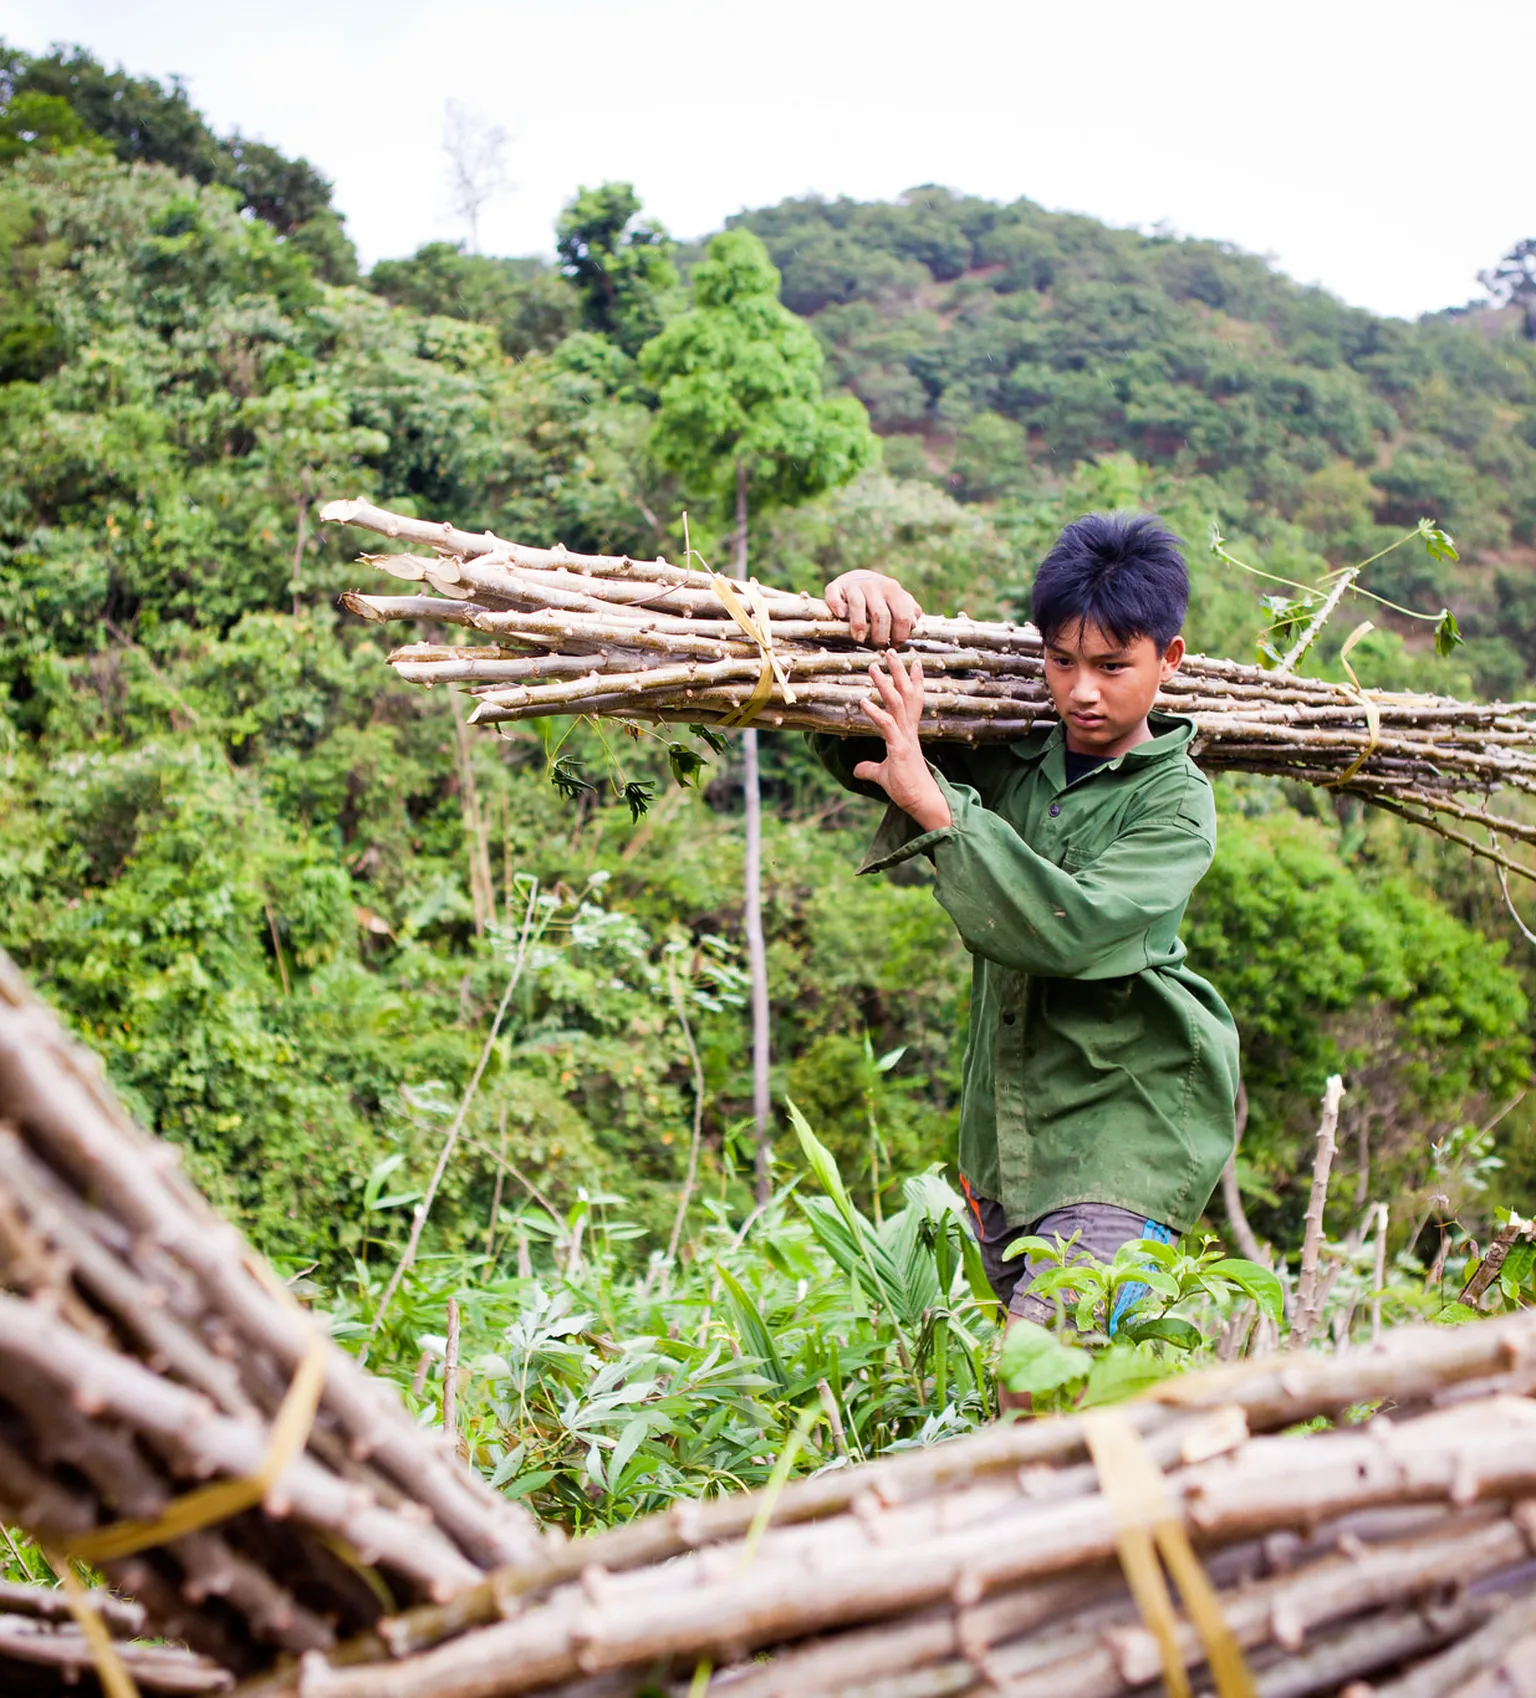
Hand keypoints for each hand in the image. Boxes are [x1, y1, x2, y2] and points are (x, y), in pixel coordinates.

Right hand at [824, 570, 922, 647]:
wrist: (856, 578)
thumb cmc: (879, 596)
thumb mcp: (897, 601)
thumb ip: (909, 611)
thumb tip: (914, 624)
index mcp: (893, 589)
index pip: (902, 616)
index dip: (900, 635)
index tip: (893, 645)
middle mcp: (875, 585)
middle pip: (881, 615)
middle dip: (880, 635)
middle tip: (877, 645)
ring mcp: (855, 585)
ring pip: (858, 606)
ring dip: (859, 625)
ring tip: (859, 639)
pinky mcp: (836, 586)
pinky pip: (834, 596)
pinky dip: (837, 606)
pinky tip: (841, 615)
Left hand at [853, 651, 951, 831]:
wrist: (921, 802)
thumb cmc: (907, 788)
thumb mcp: (883, 775)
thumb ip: (870, 769)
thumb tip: (857, 770)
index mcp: (908, 733)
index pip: (912, 701)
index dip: (913, 681)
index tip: (914, 661)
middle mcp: (909, 731)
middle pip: (906, 694)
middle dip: (898, 672)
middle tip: (890, 650)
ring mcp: (905, 738)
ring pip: (898, 704)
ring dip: (885, 684)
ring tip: (873, 666)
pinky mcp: (900, 749)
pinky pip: (887, 726)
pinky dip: (875, 712)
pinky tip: (863, 701)